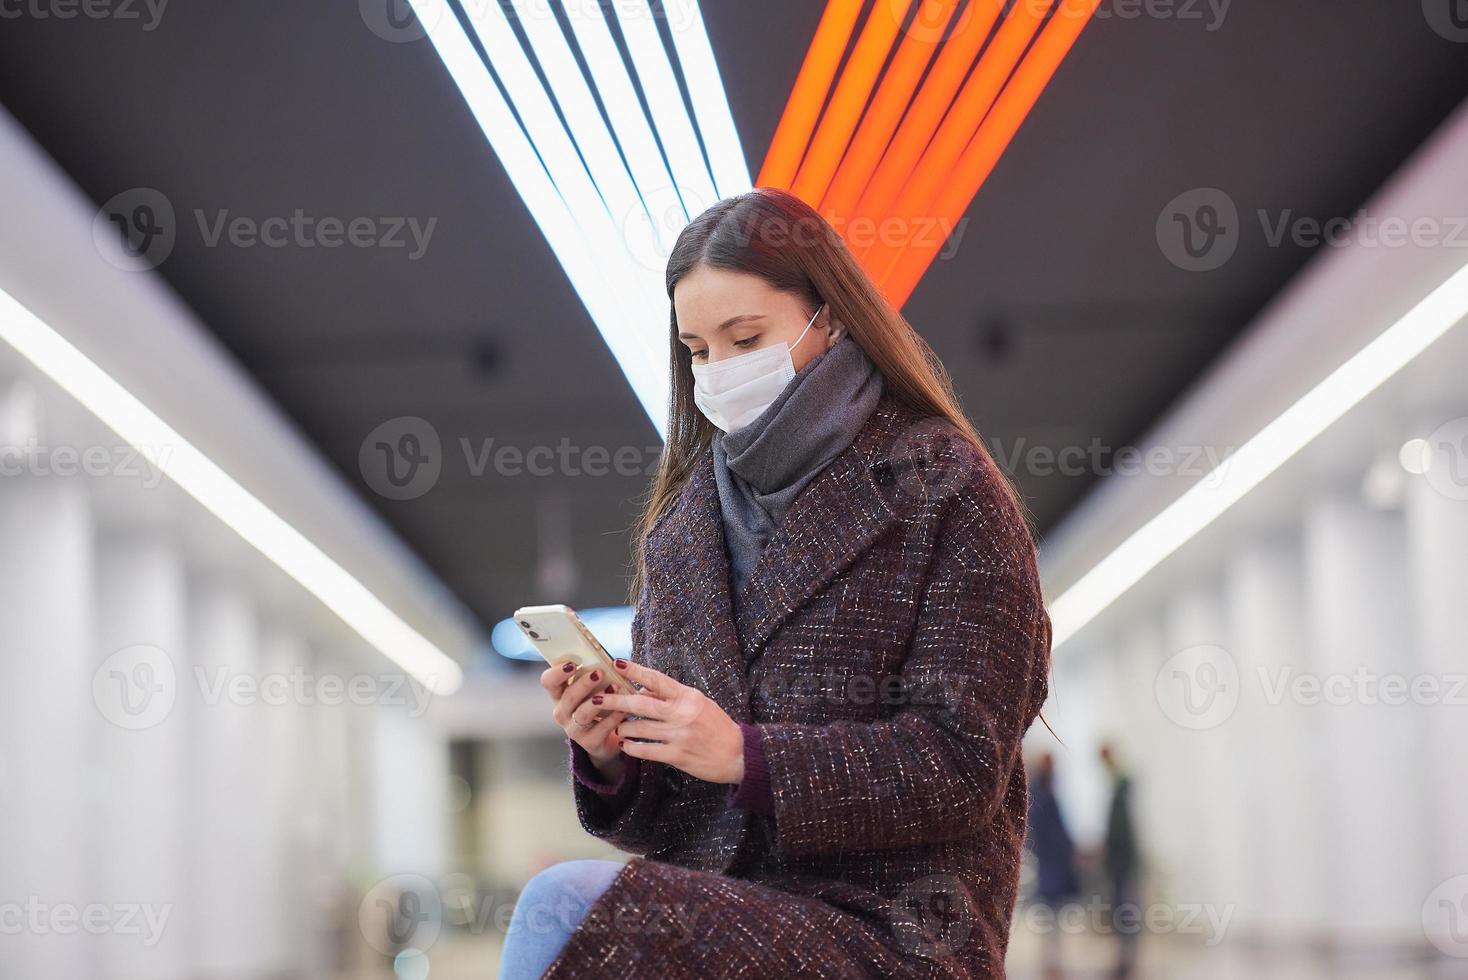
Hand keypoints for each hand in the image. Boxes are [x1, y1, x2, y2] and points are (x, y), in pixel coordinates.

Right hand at [540, 660, 626, 775]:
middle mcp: (562, 712)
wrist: (607, 739)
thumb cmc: (599, 706)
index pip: (548, 681)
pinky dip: (613, 717)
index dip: (557, 672)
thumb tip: (607, 658)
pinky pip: (600, 729)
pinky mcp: (589, 742)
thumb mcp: (592, 689)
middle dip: (583, 684)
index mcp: (560, 695)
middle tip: (599, 672)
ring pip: (582, 714)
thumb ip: (593, 674)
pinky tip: (623, 709)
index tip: (572, 664)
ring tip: (614, 687)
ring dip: (599, 700)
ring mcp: (574, 729)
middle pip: (567, 697)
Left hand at [595, 660, 744, 784]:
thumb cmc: (717, 725)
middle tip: (596, 698)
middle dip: (615, 700)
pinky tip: (625, 746)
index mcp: (688, 696)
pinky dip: (632, 748)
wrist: (738, 754)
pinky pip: (646, 750)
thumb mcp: (699, 703)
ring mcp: (679, 735)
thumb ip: (673, 696)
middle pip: (641, 704)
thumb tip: (644, 689)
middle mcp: (682, 713)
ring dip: (623, 728)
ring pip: (639, 728)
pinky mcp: (677, 755)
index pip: (656, 679)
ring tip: (616, 727)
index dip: (635, 671)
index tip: (616, 663)